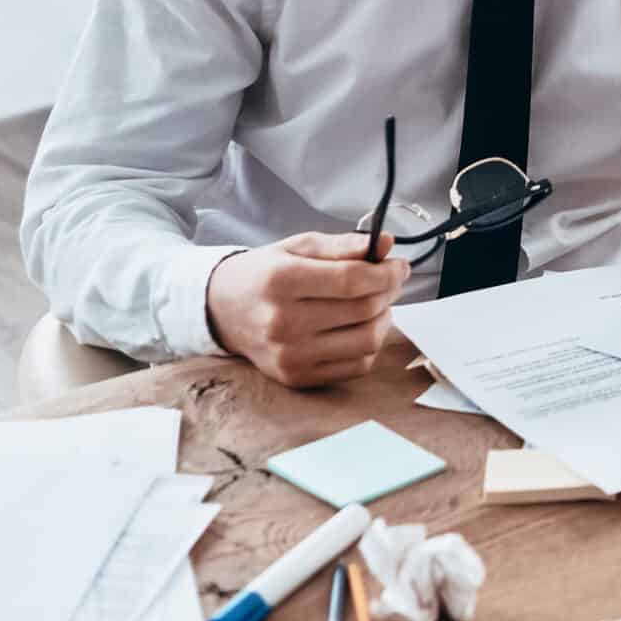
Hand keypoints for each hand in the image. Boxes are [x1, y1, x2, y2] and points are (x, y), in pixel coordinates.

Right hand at [205, 231, 409, 388]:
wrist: (222, 311)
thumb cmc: (265, 274)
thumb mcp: (298, 247)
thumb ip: (343, 245)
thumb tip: (386, 243)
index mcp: (281, 281)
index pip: (352, 280)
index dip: (386, 273)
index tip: (399, 265)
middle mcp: (283, 322)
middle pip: (364, 309)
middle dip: (388, 292)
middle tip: (389, 281)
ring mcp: (290, 355)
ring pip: (368, 341)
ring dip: (384, 319)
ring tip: (375, 304)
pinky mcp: (298, 377)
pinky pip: (357, 365)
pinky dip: (369, 345)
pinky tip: (359, 327)